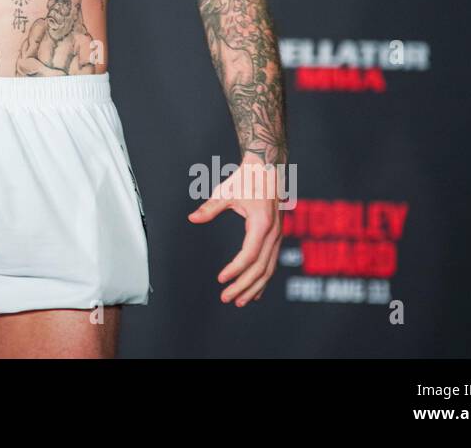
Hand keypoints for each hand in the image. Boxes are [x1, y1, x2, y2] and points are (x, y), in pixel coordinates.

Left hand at [188, 156, 283, 306]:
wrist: (267, 168)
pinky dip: (263, 279)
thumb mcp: (226, 192)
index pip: (249, 255)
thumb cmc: (246, 179)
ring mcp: (278, 236)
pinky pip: (272, 263)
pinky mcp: (277, 237)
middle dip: (243, 286)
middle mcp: (273, 233)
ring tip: (239, 301)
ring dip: (255, 288)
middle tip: (226, 298)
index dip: (235, 270)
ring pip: (269, 269)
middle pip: (260, 268)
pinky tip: (255, 292)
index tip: (221, 280)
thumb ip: (210, 208)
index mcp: (262, 224)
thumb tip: (192, 218)